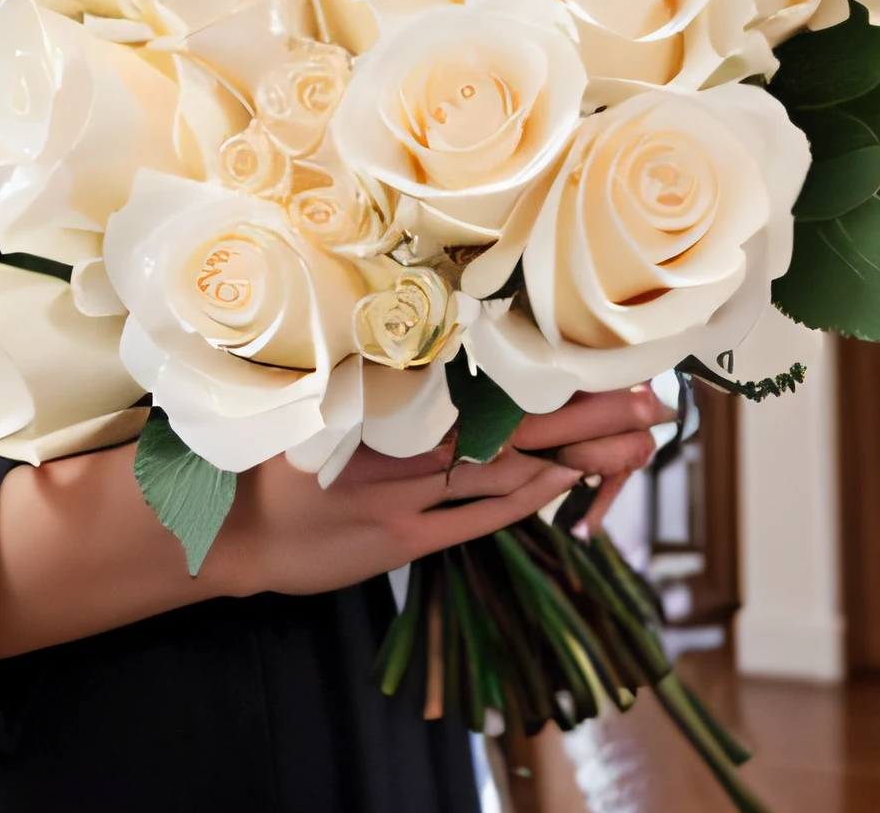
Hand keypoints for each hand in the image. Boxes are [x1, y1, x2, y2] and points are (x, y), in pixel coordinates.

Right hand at [205, 382, 666, 599]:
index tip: (605, 352)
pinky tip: (566, 485)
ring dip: (576, 454)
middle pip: (516, 417)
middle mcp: (405, 434)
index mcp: (390, 390)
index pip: (487, 371)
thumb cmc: (274, 448)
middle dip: (588, 409)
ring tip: (632, 443)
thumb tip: (440, 339)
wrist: (229, 522)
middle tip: (650, 401)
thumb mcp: (326, 392)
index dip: (550, 364)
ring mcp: (407, 490)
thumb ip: (384, 372)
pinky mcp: (403, 539)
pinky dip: (525, 497)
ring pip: (509, 466)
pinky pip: (477, 516)